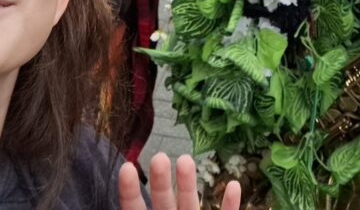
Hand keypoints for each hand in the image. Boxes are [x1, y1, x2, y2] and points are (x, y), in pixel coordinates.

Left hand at [119, 153, 240, 209]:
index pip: (135, 209)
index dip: (129, 191)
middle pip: (164, 201)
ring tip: (186, 159)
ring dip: (189, 183)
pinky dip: (230, 204)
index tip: (126, 167)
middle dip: (161, 180)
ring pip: (190, 204)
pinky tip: (234, 185)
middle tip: (159, 156)